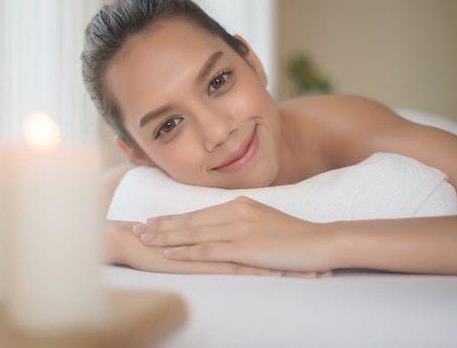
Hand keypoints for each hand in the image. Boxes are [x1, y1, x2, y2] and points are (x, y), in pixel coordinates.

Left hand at [133, 196, 332, 275]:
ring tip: (144, 239)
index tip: (154, 219)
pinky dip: (186, 251)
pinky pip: (208, 250)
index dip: (174, 217)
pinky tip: (169, 253)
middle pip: (190, 219)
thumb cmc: (295, 234)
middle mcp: (235, 212)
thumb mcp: (266, 219)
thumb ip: (244, 219)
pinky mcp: (244, 247)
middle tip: (137, 226)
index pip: (199, 211)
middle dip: (162, 224)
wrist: (320, 240)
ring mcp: (238, 229)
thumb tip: (227, 224)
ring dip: (166, 237)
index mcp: (239, 204)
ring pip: (194, 233)